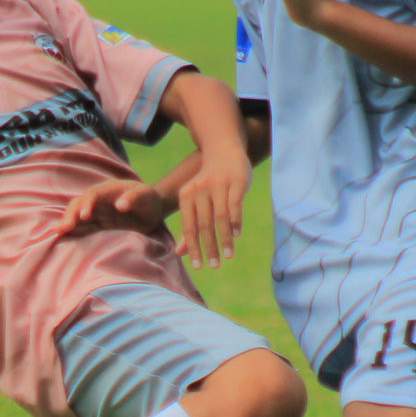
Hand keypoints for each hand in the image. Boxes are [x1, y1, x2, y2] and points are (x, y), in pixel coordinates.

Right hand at [58, 179, 171, 235]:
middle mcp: (99, 199)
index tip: (84, 215)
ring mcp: (97, 211)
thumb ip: (134, 198)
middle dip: (71, 214)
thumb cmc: (149, 199)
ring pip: (78, 215)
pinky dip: (74, 231)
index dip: (87, 204)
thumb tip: (120, 204)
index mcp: (108, 189)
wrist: (153, 209)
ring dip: (68, 222)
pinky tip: (63, 236)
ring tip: (57, 232)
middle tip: (64, 227)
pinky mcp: (99, 223)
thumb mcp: (145, 196)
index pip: (93, 195)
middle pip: (80, 204)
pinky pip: (84, 227)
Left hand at [176, 148, 247, 269]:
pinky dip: (235, 222)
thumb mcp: (194, 201)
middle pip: (204, 224)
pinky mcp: (236, 181)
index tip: (198, 266)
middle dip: (209, 247)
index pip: (189, 226)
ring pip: (220, 217)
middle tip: (214, 265)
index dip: (192, 247)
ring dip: (224, 239)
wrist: (223, 150)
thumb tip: (179, 253)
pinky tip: (236, 235)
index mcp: (186, 195)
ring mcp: (218, 184)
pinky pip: (235, 205)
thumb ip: (189, 225)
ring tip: (228, 255)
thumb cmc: (208, 182)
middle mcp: (200, 189)